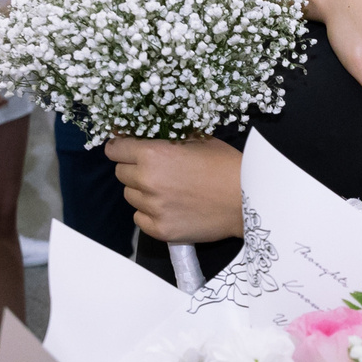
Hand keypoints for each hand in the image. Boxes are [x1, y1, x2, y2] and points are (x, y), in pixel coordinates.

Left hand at [107, 136, 245, 241]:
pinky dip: (149, 213)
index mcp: (152, 153)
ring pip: (130, 196)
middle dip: (133, 169)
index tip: (127, 150)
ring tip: (166, 191)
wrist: (247, 200)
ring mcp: (152, 207)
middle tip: (155, 171)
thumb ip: (165, 137)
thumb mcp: (196, 139)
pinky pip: (140, 218)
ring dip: (142, 192)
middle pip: (120, 173)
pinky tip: (169, 207)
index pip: (114, 149)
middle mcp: (147, 180)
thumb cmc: (224, 164)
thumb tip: (142, 132)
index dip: (120, 148)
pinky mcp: (160, 229)